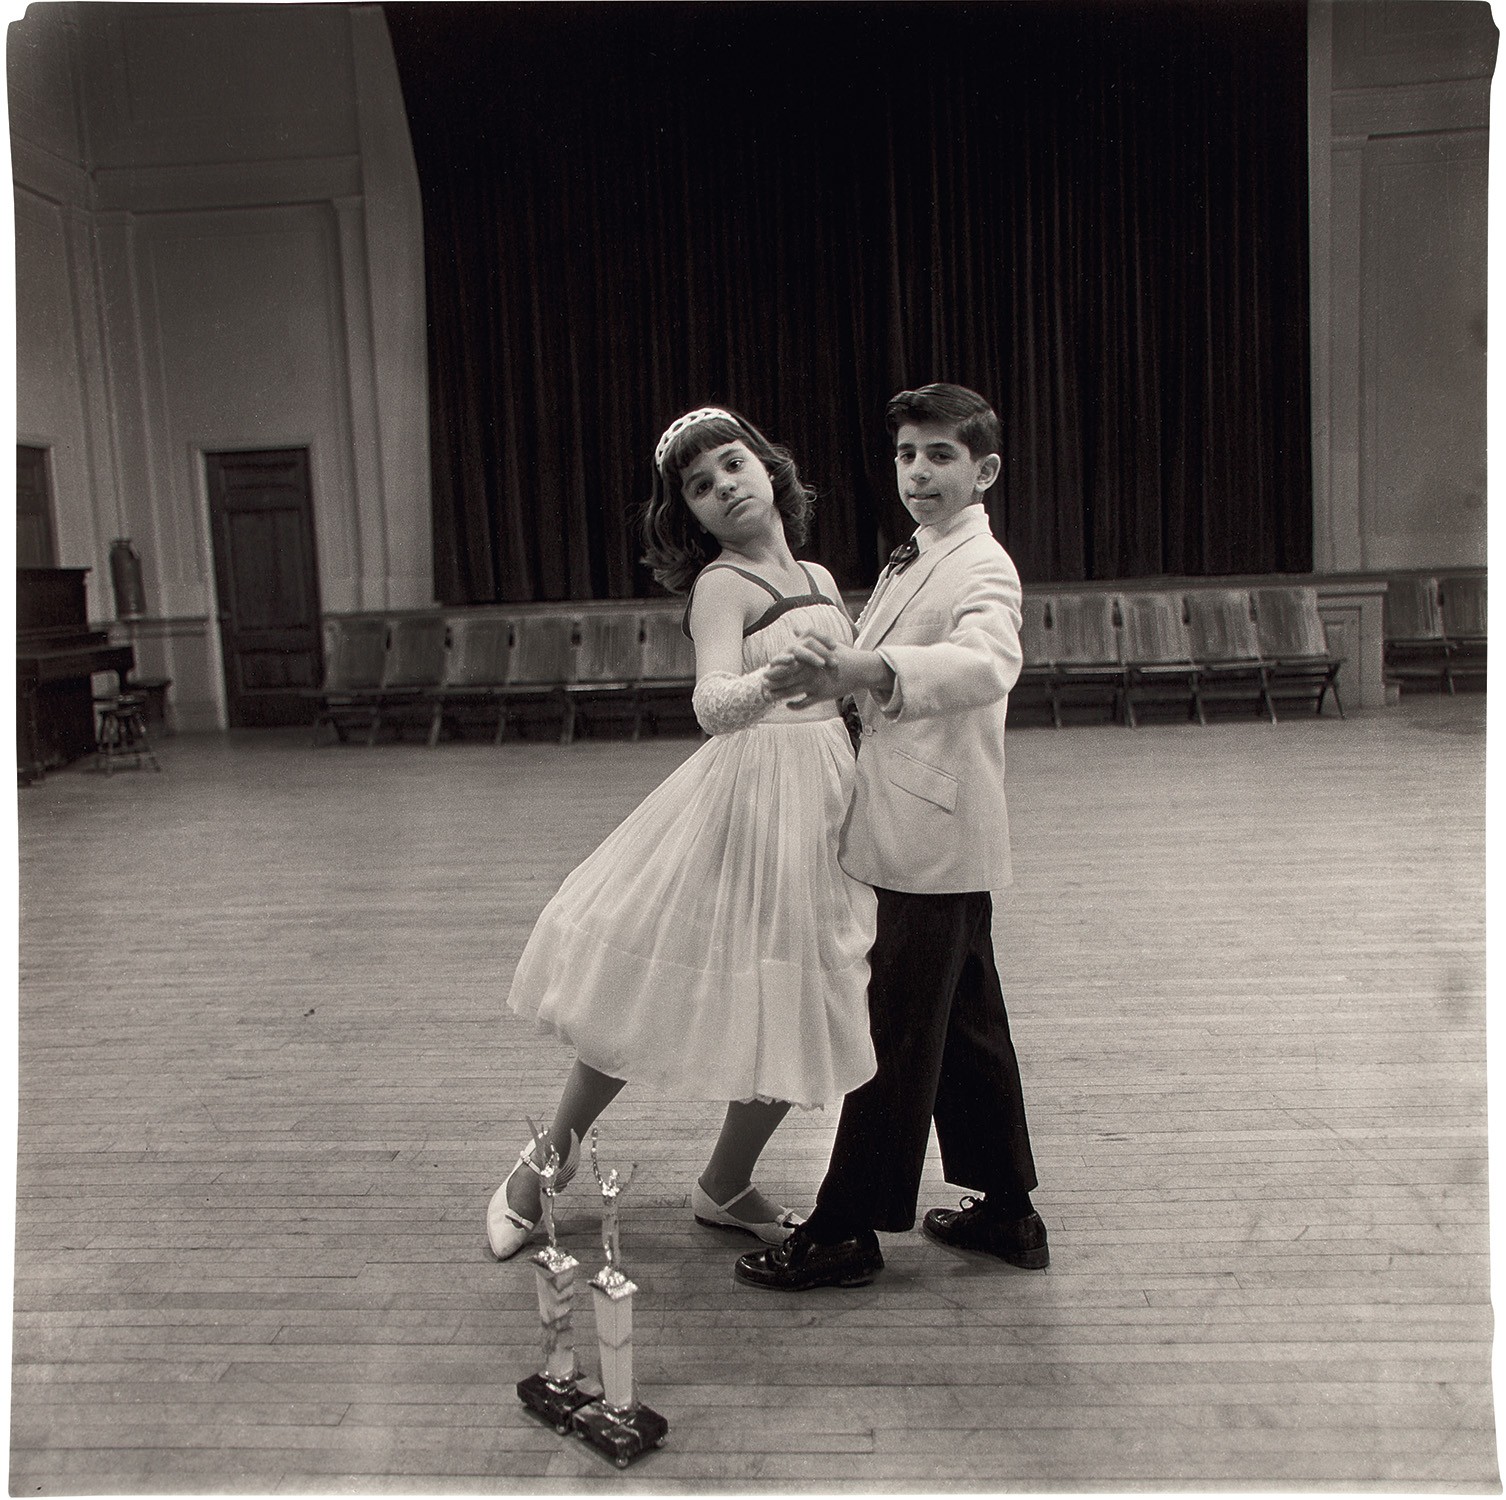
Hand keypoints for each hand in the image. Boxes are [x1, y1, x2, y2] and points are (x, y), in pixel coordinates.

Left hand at [765, 632, 893, 709]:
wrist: (860, 669)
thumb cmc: (843, 654)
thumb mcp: (826, 642)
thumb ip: (808, 635)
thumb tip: (795, 629)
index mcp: (809, 658)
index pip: (787, 664)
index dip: (775, 668)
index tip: (765, 670)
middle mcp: (809, 671)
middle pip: (785, 679)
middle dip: (772, 683)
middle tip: (761, 686)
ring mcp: (814, 684)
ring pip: (791, 692)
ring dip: (778, 695)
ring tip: (768, 697)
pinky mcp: (821, 695)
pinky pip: (804, 703)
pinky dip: (794, 705)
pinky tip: (788, 705)